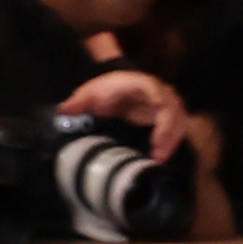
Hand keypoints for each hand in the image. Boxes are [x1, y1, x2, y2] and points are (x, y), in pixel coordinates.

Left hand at [65, 66, 186, 152]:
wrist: (116, 89)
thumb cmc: (105, 91)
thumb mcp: (89, 93)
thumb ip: (78, 102)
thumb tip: (62, 110)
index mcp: (140, 83)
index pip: (156, 91)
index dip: (160, 108)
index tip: (155, 132)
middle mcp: (159, 91)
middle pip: (174, 109)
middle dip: (169, 133)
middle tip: (157, 155)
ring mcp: (167, 104)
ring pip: (180, 121)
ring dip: (172, 140)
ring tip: (158, 159)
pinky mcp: (169, 116)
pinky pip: (178, 128)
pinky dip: (172, 143)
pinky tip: (160, 157)